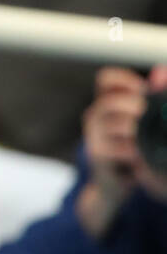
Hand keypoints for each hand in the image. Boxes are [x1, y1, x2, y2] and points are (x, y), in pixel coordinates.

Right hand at [77, 66, 166, 235]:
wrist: (113, 181)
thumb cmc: (129, 145)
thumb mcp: (140, 119)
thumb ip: (153, 94)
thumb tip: (162, 72)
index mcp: (106, 101)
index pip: (106, 78)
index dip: (124, 80)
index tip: (142, 90)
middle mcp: (95, 116)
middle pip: (109, 101)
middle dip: (132, 105)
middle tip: (146, 113)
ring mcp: (93, 136)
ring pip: (112, 124)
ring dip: (134, 128)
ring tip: (144, 135)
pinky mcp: (97, 156)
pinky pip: (117, 148)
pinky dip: (134, 150)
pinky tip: (142, 154)